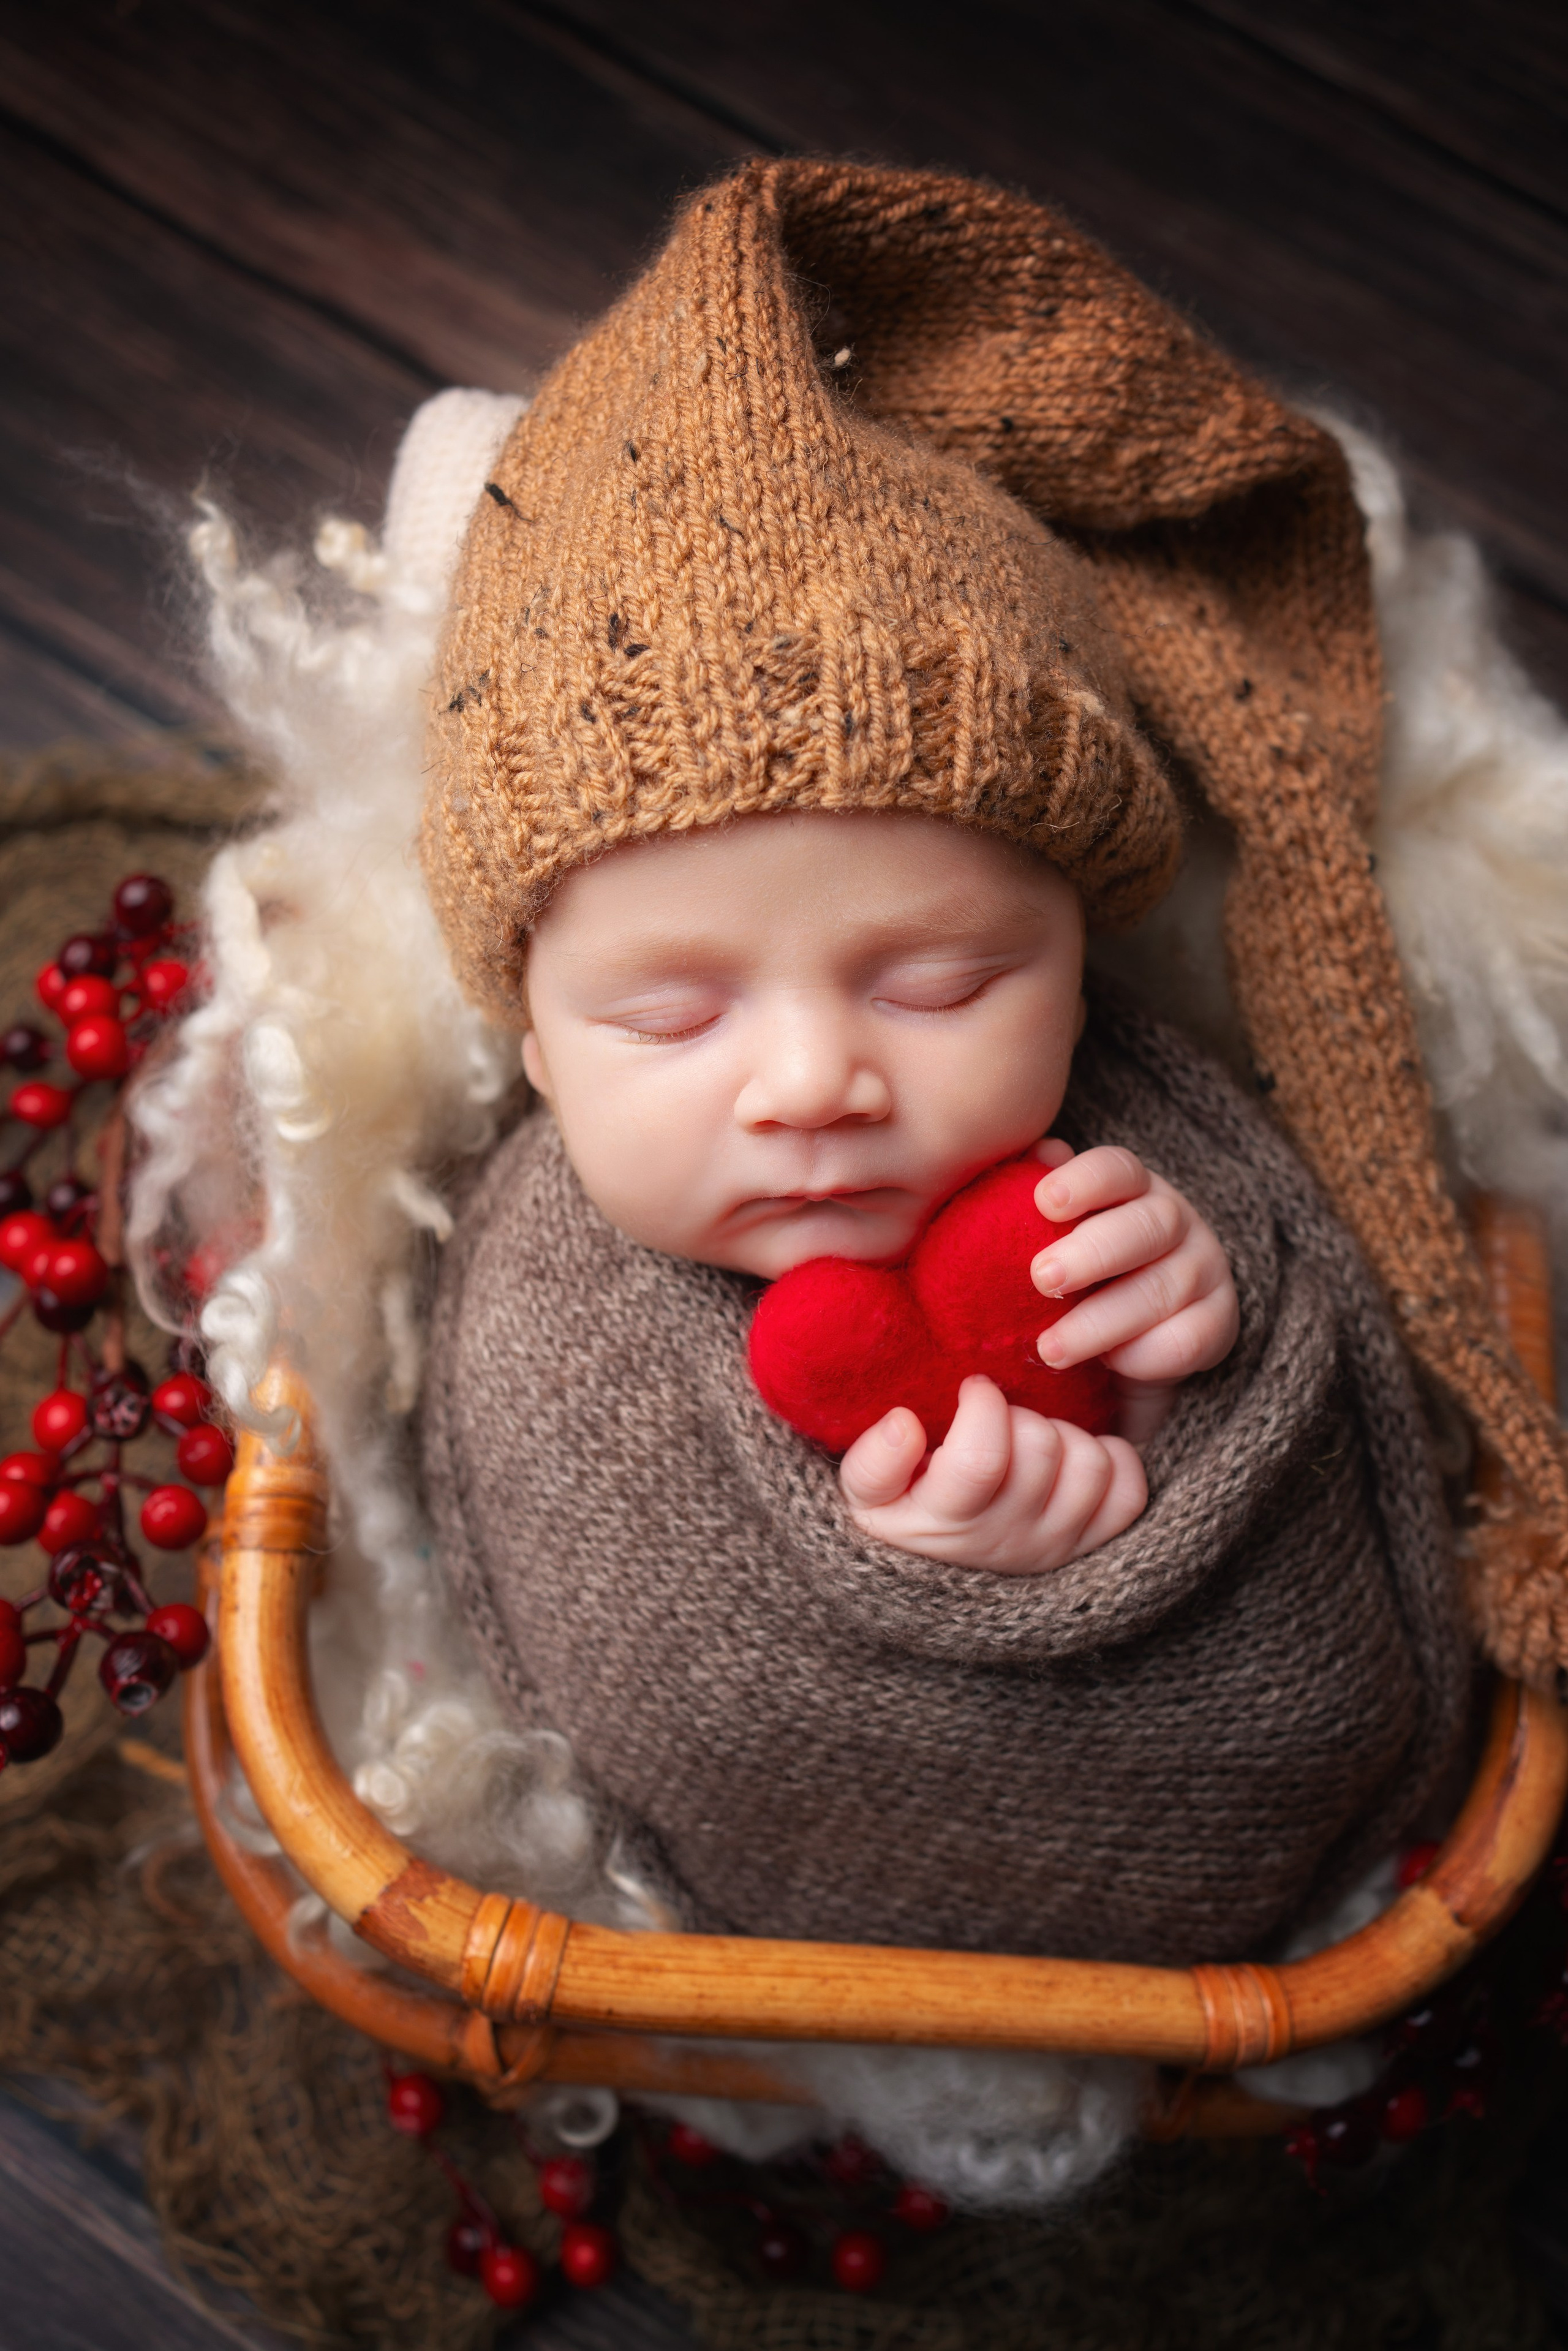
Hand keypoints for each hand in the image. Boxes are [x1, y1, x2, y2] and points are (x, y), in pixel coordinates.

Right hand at [839, 1374, 1146, 1574]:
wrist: (934, 1578)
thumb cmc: (899, 1514)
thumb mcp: (864, 1496)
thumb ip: (873, 1463)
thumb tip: (904, 1424)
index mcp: (947, 1523)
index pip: (981, 1460)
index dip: (983, 1406)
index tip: (972, 1389)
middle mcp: (1007, 1540)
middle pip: (1042, 1450)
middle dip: (1021, 1413)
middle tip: (1000, 1416)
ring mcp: (1055, 1545)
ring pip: (1091, 1466)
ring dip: (1067, 1435)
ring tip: (1033, 1436)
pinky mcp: (1091, 1544)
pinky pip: (1128, 1494)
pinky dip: (1112, 1462)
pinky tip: (1072, 1457)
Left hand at [1029, 1139, 1238, 1441]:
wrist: (1130, 1344)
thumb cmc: (1080, 1277)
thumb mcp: (1054, 1238)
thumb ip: (1043, 1201)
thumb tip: (1040, 1153)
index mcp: (1132, 1189)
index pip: (1117, 1169)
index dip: (1084, 1181)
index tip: (1044, 1203)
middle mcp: (1176, 1221)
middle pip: (1145, 1226)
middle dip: (1091, 1253)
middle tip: (1041, 1279)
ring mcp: (1203, 1270)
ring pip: (1162, 1289)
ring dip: (1101, 1322)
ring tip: (1050, 1349)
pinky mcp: (1218, 1324)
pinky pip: (1186, 1340)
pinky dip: (1144, 1356)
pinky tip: (1109, 1367)